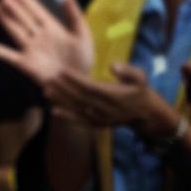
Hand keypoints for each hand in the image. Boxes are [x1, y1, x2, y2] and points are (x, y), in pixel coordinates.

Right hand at [0, 0, 94, 88]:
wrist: (79, 84)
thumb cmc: (83, 61)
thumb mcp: (82, 35)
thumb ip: (74, 15)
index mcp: (52, 28)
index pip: (36, 11)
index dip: (27, 1)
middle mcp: (39, 37)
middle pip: (23, 19)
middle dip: (14, 8)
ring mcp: (30, 50)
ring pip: (15, 31)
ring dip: (5, 20)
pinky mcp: (25, 64)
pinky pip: (6, 55)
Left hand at [46, 63, 172, 136]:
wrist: (143, 114)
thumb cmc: (139, 91)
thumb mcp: (140, 77)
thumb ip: (128, 70)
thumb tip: (112, 65)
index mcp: (115, 96)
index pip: (91, 87)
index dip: (75, 79)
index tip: (62, 71)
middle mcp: (106, 109)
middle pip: (80, 98)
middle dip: (63, 88)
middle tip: (48, 78)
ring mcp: (101, 119)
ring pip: (78, 109)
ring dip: (61, 101)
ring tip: (46, 91)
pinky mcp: (97, 125)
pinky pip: (80, 121)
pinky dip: (67, 117)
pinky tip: (54, 111)